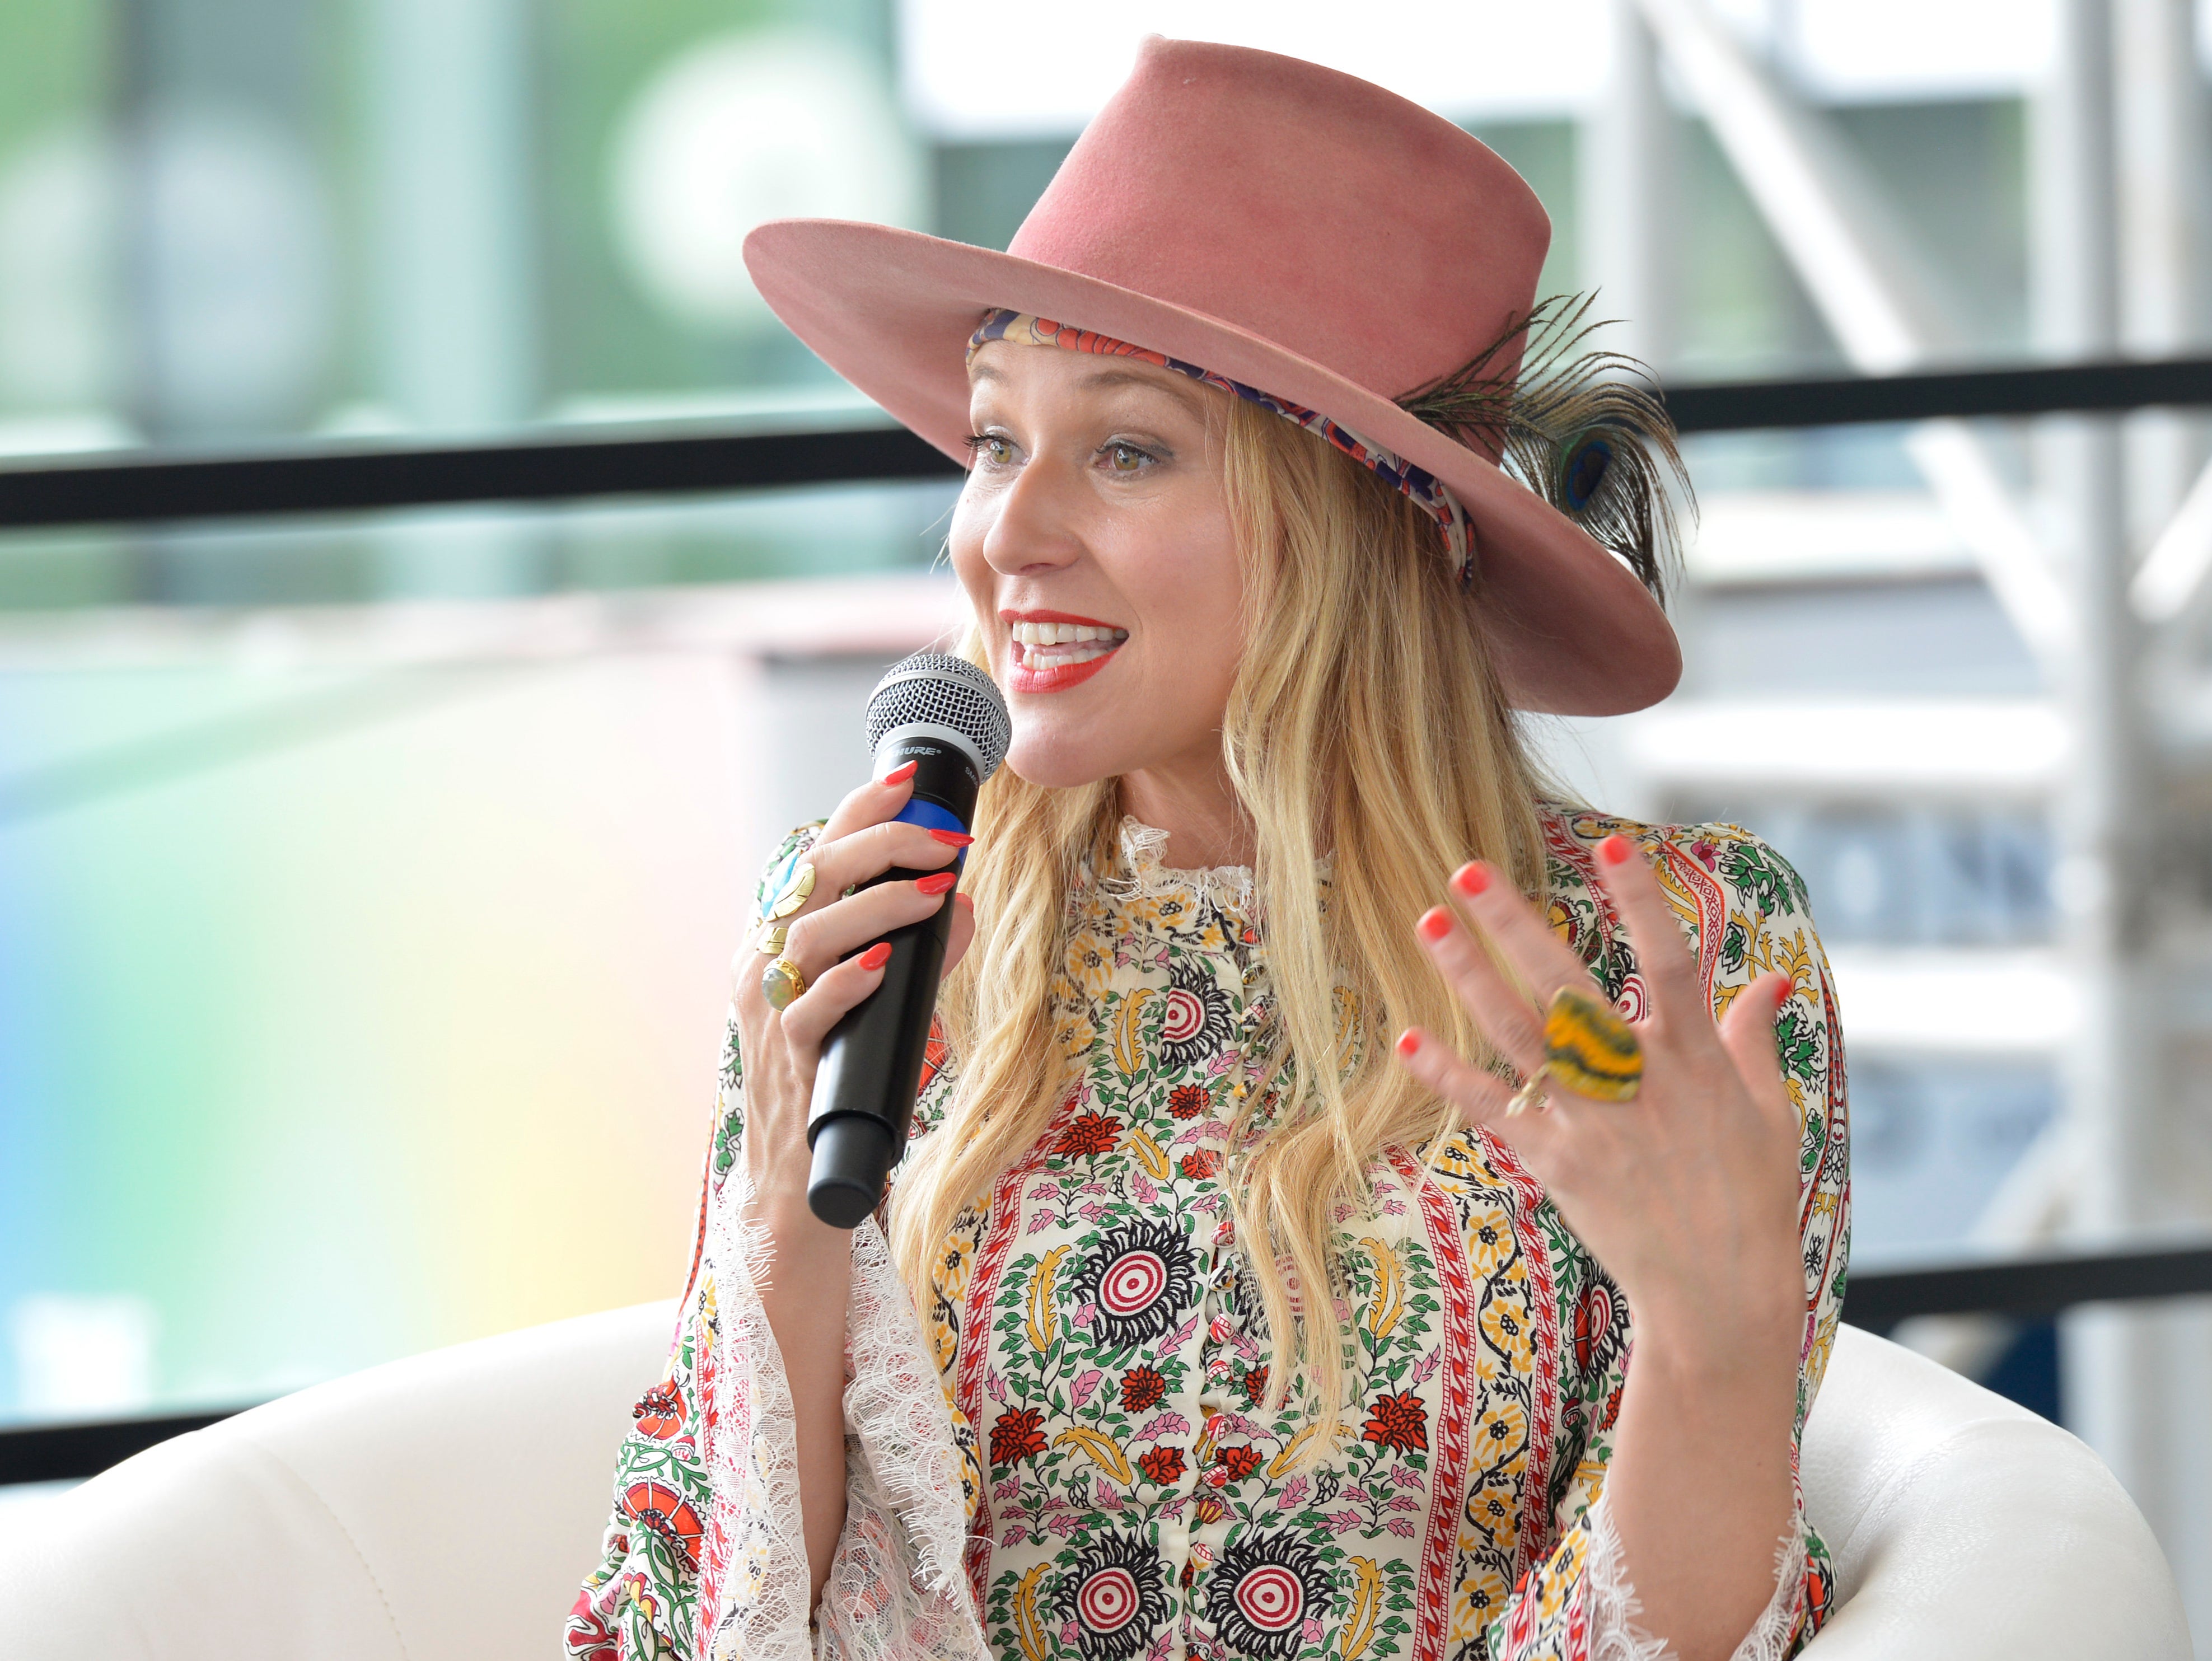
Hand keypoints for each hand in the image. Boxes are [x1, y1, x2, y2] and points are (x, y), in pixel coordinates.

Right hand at [731, 763, 979, 1218]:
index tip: (908, 780)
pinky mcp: (787, 1064)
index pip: (812, 854)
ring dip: (876, 906)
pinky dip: (845, 982)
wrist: (800, 1180)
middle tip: (944, 840)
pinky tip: (881, 964)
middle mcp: (762, 965)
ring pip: (808, 935)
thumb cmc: (838, 1079)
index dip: (858, 812)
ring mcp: (768, 1015)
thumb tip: (961, 903)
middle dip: (879, 845)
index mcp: (778, 938)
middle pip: (808, 878)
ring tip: (933, 891)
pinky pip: (807, 1012)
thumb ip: (918, 954)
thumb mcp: (881, 1002)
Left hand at [1393, 834, 1801, 1368]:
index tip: (1615, 843)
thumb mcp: (1769, 1112)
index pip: (1671, 962)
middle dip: (1518, 924)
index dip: (1644, 902)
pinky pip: (1493, 1110)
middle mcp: (1639, 1083)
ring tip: (1428, 921)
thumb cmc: (1752, 1198)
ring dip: (1469, 977)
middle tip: (1468, 868)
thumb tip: (1767, 979)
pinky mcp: (1557, 1164)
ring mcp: (1593, 1123)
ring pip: (1519, 1036)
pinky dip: (1448, 1076)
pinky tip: (1407, 1038)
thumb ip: (1752, 1039)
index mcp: (1696, 1060)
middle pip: (1569, 987)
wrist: (1719, 1294)